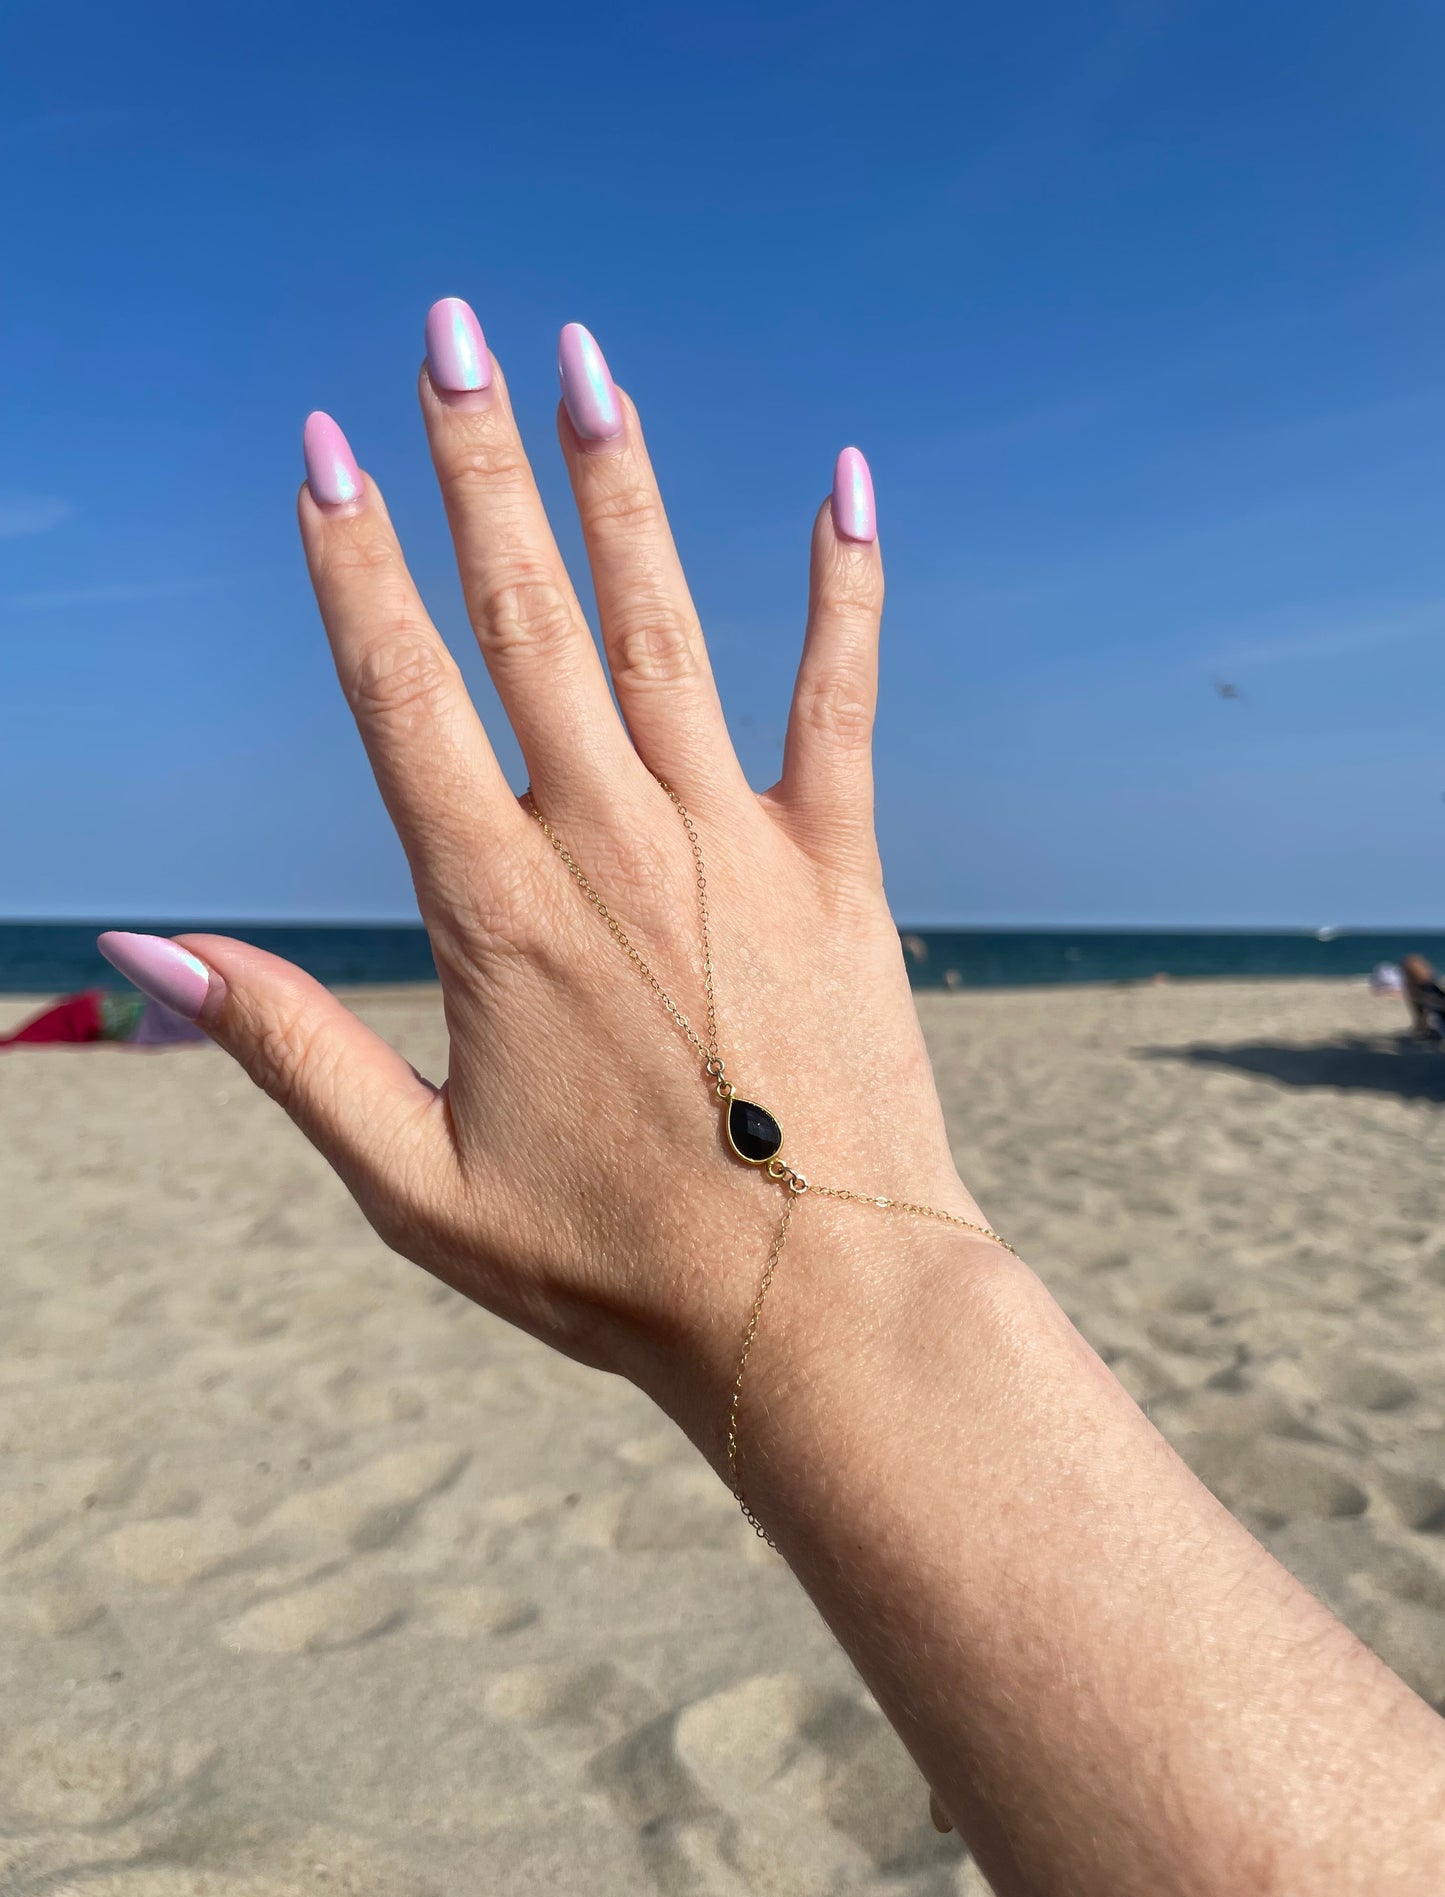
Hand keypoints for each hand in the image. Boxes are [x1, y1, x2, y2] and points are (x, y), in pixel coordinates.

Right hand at [100, 307, 996, 1454]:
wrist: (813, 1308)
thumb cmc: (608, 1265)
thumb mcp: (411, 1185)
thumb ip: (284, 1051)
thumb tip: (142, 954)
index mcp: (495, 911)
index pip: (400, 696)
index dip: (352, 566)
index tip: (324, 447)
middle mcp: (609, 844)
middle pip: (526, 618)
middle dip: (476, 466)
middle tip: (449, 331)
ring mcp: (733, 843)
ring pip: (661, 627)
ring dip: (617, 485)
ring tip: (581, 360)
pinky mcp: (838, 867)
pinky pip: (841, 699)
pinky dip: (843, 590)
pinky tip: (844, 483)